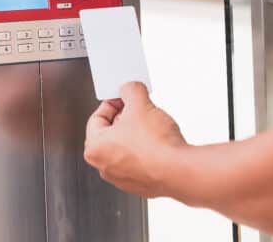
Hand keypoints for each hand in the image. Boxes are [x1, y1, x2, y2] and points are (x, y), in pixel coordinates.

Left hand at [84, 82, 186, 196]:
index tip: (124, 98)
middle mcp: (104, 166)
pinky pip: (139, 161)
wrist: (177, 170)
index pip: (97, 117)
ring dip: (137, 135)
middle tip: (140, 110)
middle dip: (126, 119)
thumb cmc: (155, 146)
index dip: (113, 103)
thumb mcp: (141, 104)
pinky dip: (146, 151)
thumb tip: (130, 89)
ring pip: (125, 148)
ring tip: (152, 127)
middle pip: (110, 133)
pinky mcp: (139, 183)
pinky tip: (159, 144)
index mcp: (95, 148)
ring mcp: (121, 178)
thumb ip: (131, 90)